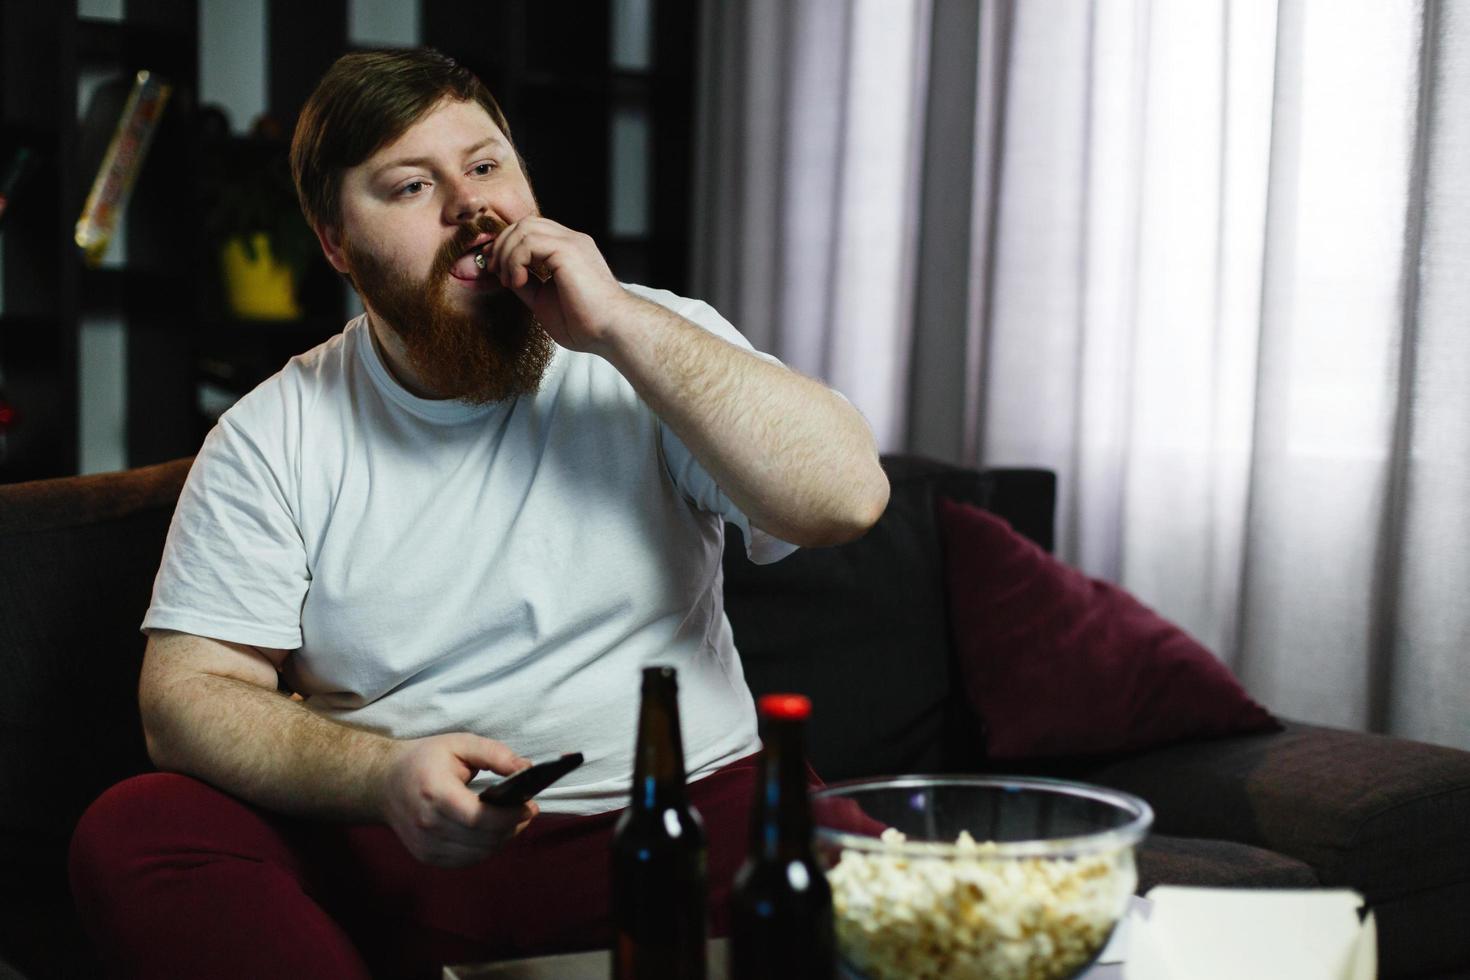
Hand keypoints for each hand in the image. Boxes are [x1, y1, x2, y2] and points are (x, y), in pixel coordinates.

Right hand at [379, 733, 539, 867]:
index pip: (479, 818)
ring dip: (502, 839)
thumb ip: (495, 754)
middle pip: (482, 839)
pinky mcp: (427, 856)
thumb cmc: (424, 760)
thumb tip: (526, 768)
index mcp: (435, 793)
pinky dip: (485, 848)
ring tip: (511, 820)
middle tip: (526, 811)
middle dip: (512, 827)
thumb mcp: (459, 744)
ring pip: (478, 854)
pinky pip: (466, 860)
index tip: (530, 806)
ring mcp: (425, 845)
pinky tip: (491, 832)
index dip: (510, 817)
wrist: (384, 783)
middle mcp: (427, 824)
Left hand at [486, 216, 639, 352]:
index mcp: (568, 251)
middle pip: (524, 224)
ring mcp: (572, 243)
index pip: (531, 231)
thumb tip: (505, 275)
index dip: (507, 246)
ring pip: (524, 228)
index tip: (496, 271)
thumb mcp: (544, 301)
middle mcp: (571, 241)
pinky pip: (528, 241)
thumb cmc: (586, 324)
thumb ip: (527, 284)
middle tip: (496, 273)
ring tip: (509, 281)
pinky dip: (515, 260)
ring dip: (507, 253)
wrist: (612, 332)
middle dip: (502, 246)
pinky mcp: (569, 250)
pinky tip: (518, 282)